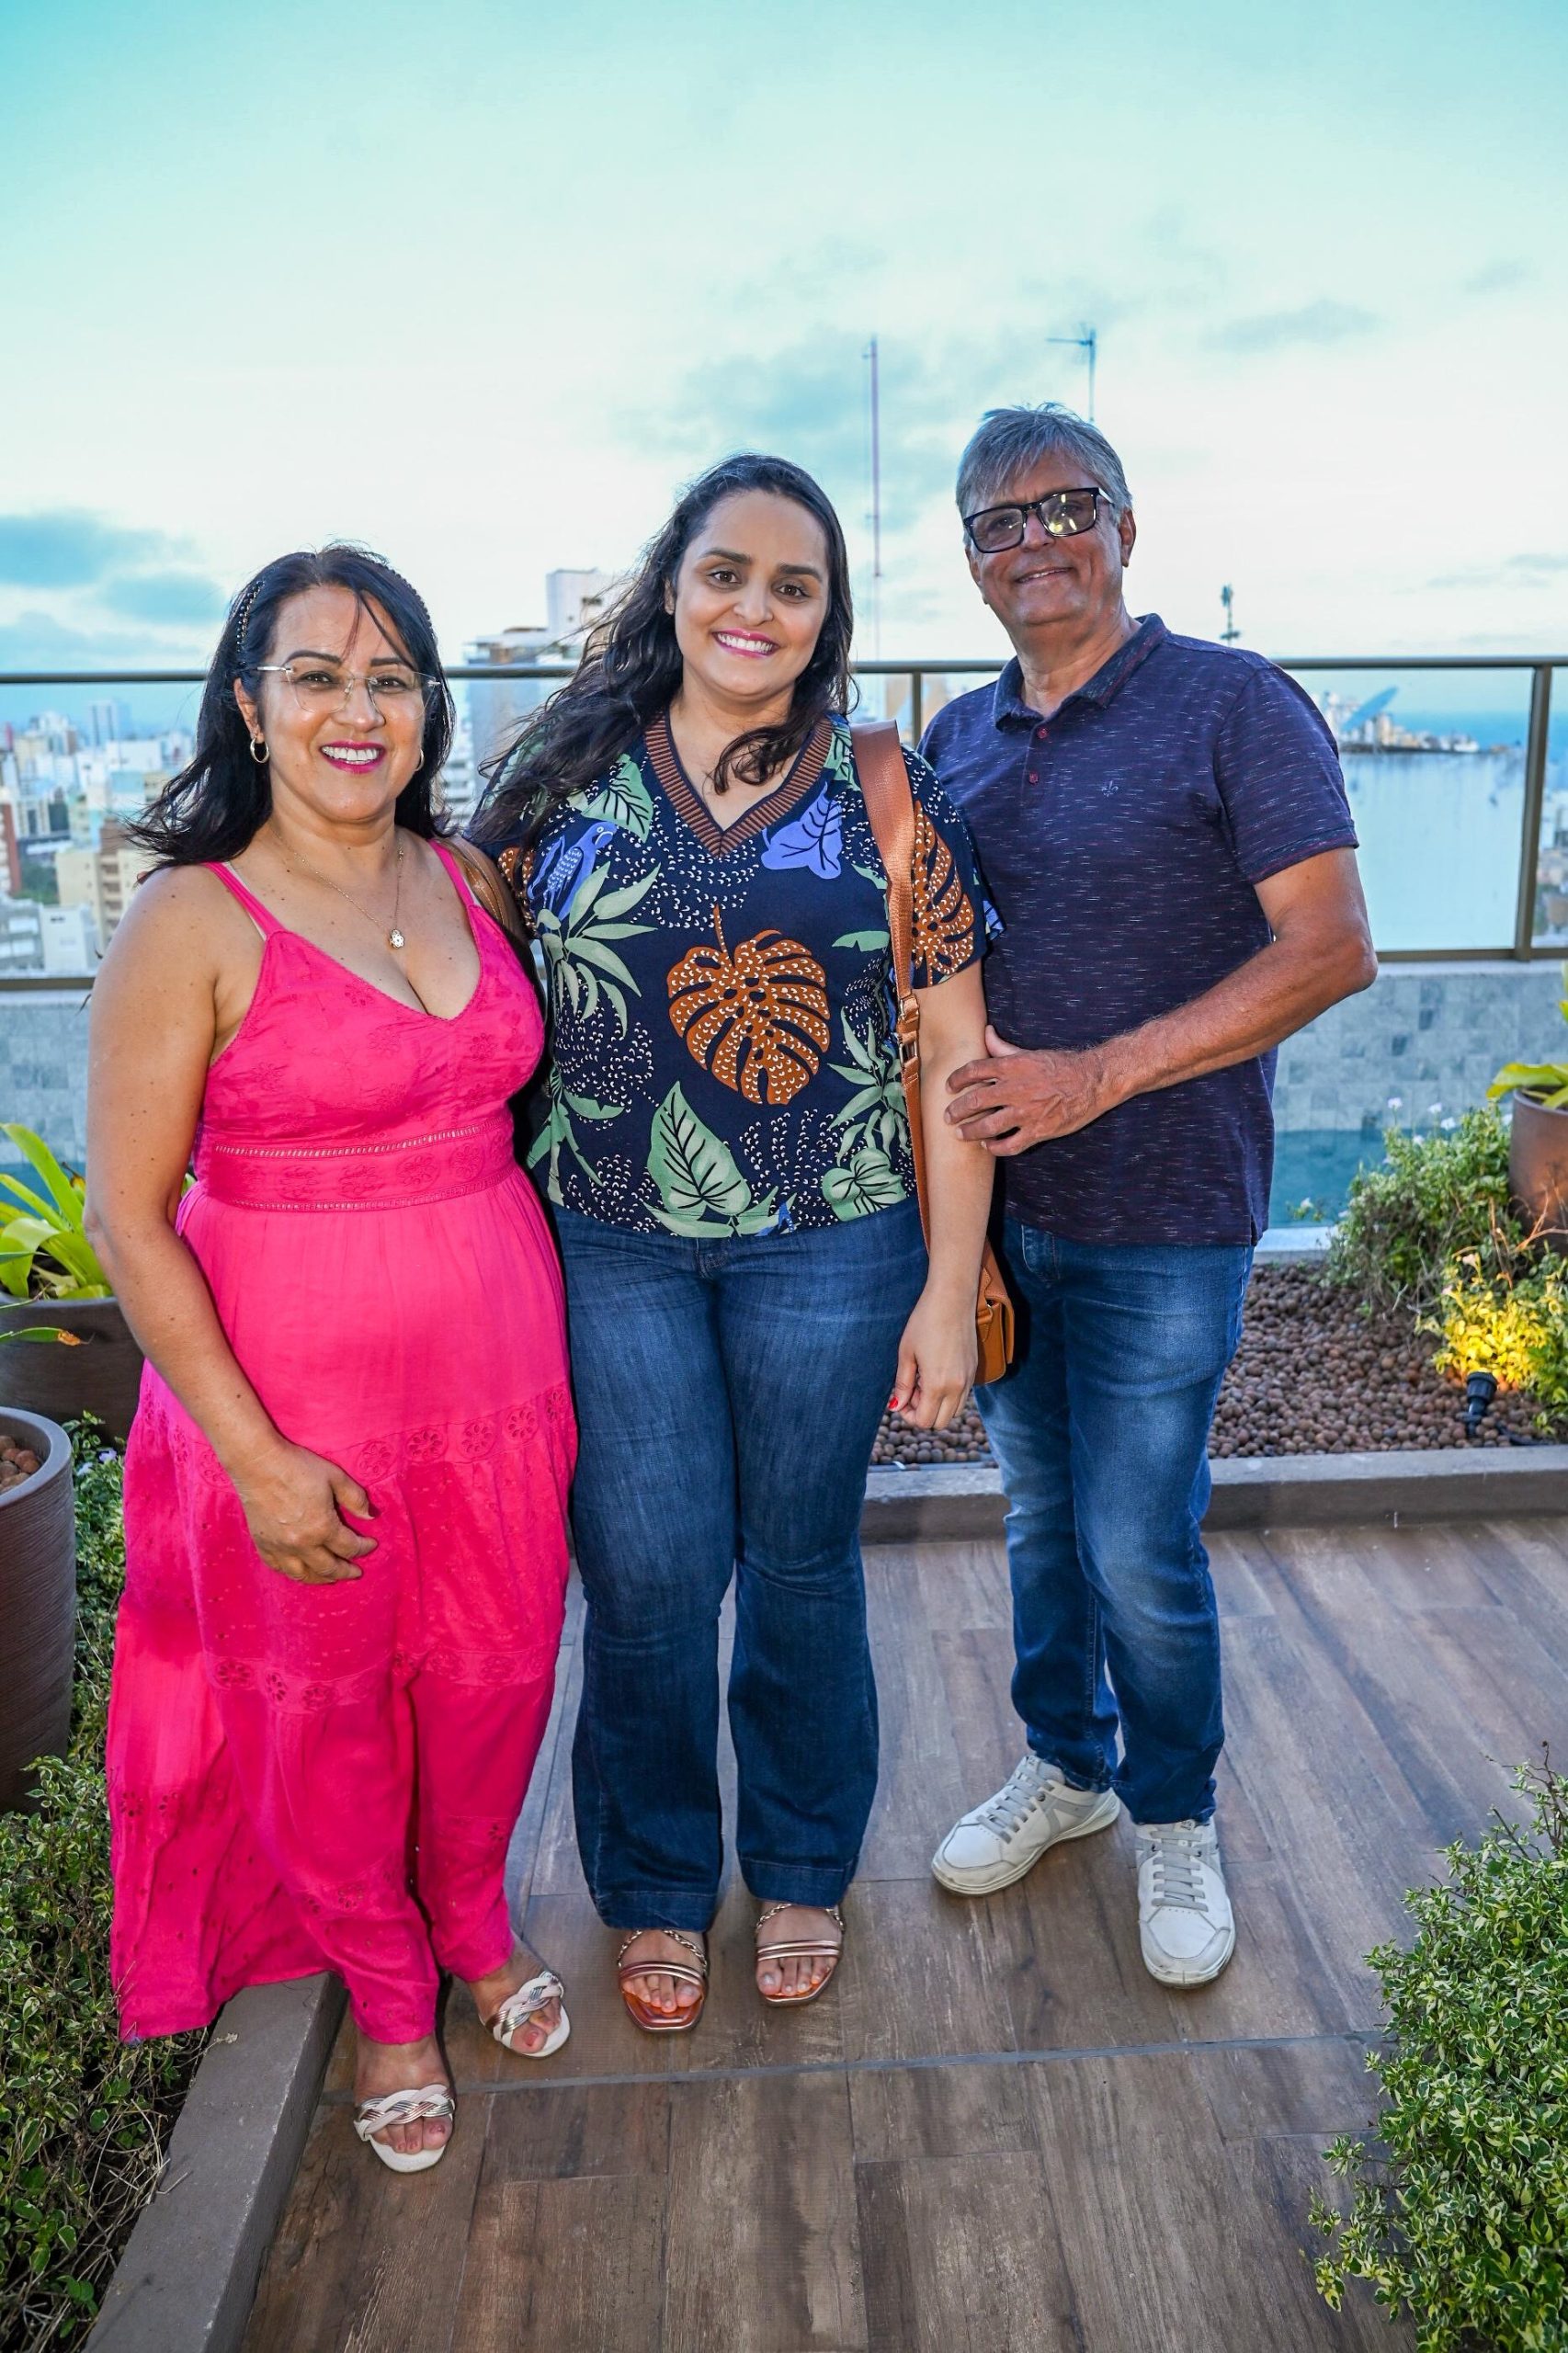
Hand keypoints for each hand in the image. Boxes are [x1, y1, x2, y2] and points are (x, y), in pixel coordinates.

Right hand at [229, 1439, 377, 1583]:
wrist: (257, 1463)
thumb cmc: (298, 1467)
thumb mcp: (334, 1477)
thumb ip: (355, 1498)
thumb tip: (370, 1517)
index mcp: (322, 1528)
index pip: (349, 1547)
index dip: (364, 1548)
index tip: (371, 1544)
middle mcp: (301, 1544)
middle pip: (328, 1568)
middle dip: (346, 1571)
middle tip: (355, 1572)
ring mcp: (279, 1547)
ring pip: (303, 1575)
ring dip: (321, 1579)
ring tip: (331, 1578)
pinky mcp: (262, 1544)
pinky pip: (278, 1567)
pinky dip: (293, 1573)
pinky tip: (300, 1570)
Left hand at [889, 1286, 978, 1431]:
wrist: (952, 1298)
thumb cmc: (924, 1322)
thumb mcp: (906, 1353)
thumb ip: (902, 1384)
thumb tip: (896, 1406)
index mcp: (937, 1384)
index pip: (925, 1421)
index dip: (909, 1416)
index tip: (901, 1400)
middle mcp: (957, 1387)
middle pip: (941, 1422)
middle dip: (923, 1413)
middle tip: (911, 1391)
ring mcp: (969, 1379)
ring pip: (954, 1411)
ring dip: (937, 1405)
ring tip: (923, 1381)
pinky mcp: (974, 1370)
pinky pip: (963, 1396)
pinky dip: (949, 1394)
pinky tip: (936, 1374)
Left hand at [945, 1024, 1113, 1154]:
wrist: (1092, 1081)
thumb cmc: (1061, 1065)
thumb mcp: (1030, 1053)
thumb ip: (1003, 1047)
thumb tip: (985, 1031)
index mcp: (1012, 1067)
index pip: (974, 1071)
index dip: (956, 1079)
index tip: (948, 1087)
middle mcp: (1015, 1089)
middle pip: (974, 1101)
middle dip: (956, 1110)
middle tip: (947, 1117)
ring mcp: (1026, 1112)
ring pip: (988, 1126)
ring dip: (970, 1131)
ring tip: (960, 1134)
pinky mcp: (1038, 1130)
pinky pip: (1010, 1145)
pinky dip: (996, 1147)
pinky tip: (988, 1146)